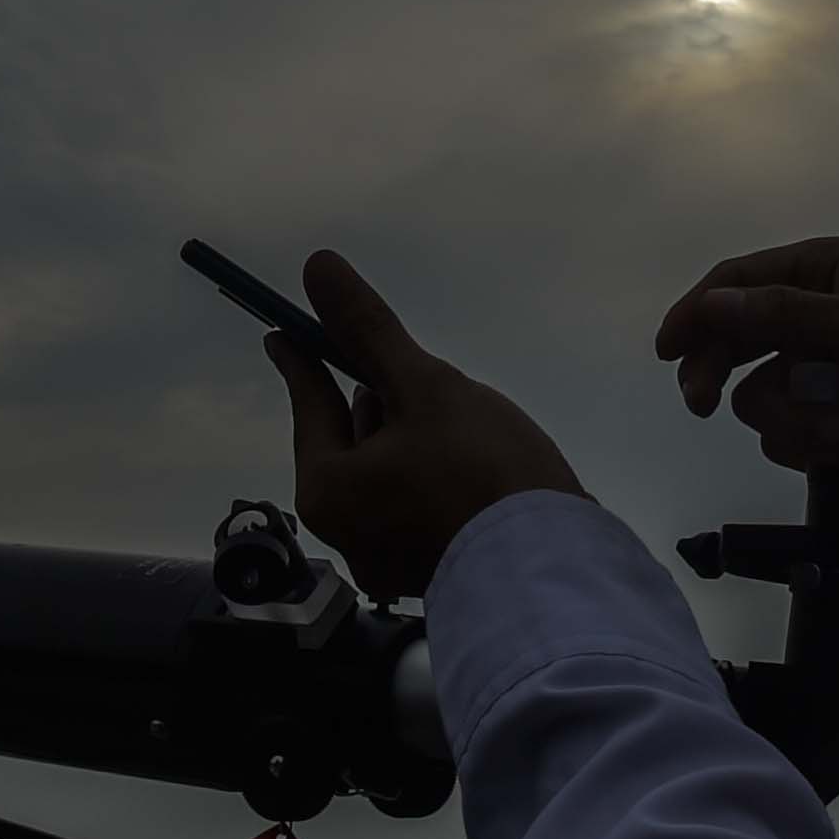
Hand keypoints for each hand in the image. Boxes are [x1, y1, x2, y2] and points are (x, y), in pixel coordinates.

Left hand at [265, 250, 585, 600]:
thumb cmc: (483, 469)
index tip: (281, 332)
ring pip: (385, 473)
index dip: (301, 359)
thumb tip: (317, 266)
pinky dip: (430, 475)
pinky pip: (414, 504)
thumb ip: (369, 328)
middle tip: (408, 375)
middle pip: (349, 443)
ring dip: (406, 438)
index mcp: (328, 491)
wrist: (557, 568)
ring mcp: (387, 561)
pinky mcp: (430, 572)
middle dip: (376, 403)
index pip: (309, 405)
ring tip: (453, 421)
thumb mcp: (424, 386)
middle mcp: (345, 534)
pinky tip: (472, 462)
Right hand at [653, 235, 838, 491]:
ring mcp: (823, 369)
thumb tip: (713, 301)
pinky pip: (784, 431)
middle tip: (700, 405)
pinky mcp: (831, 417)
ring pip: (758, 394)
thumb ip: (790, 315)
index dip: (698, 311)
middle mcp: (819, 313)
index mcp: (830, 270)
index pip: (741, 279)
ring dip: (794, 420)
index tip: (668, 350)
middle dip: (724, 373)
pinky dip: (811, 444)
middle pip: (734, 338)